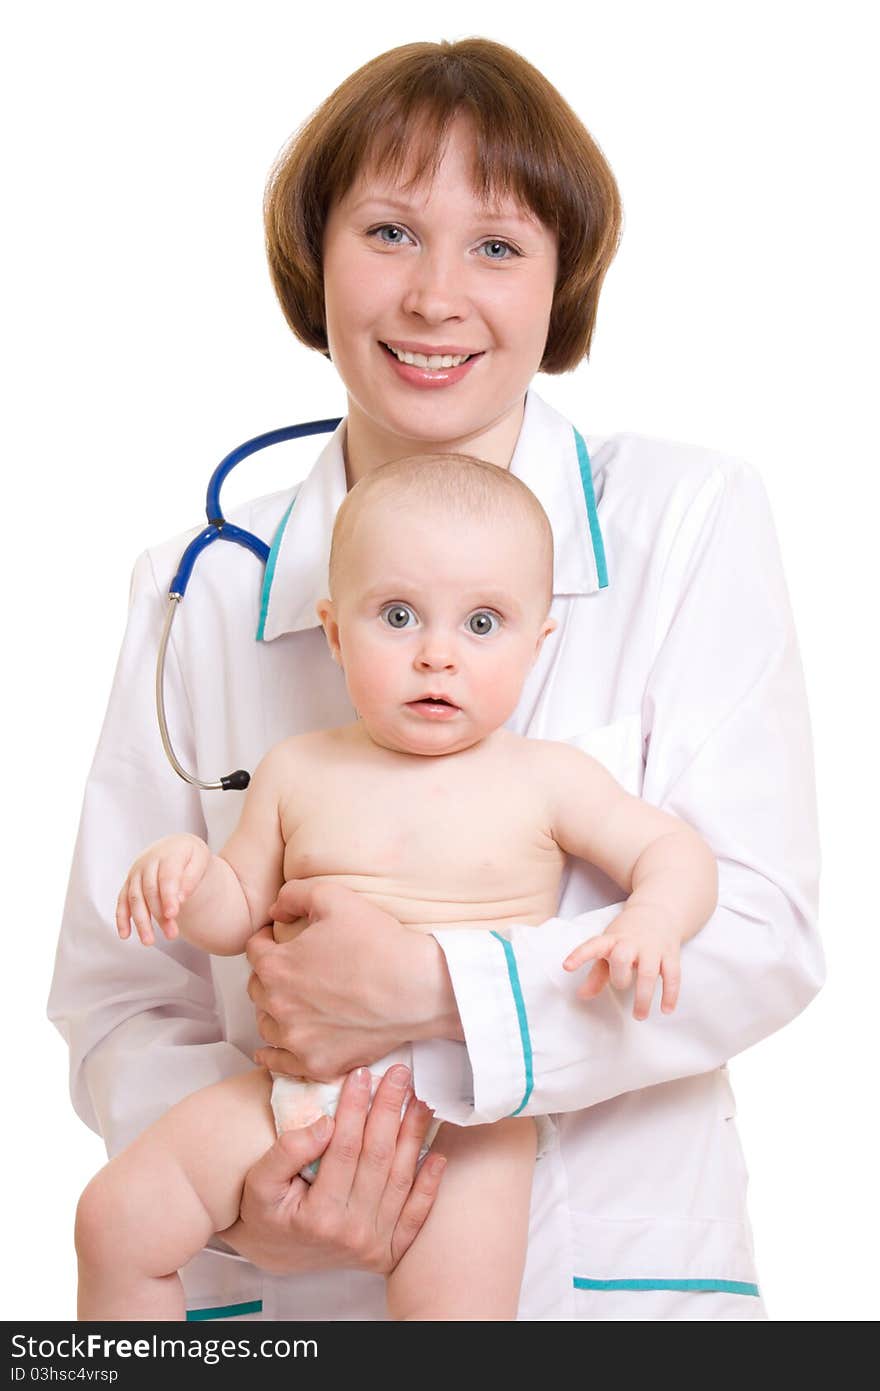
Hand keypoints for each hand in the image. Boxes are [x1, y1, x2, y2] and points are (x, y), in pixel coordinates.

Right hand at [115, 834, 211, 944]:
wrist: (174, 847)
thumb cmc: (189, 856)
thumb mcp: (200, 860)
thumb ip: (192, 878)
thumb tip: (180, 898)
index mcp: (168, 853)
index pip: (167, 876)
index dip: (168, 896)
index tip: (172, 914)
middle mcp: (148, 862)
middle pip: (151, 891)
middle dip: (159, 915)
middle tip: (172, 935)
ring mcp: (136, 873)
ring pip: (135, 898)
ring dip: (140, 921)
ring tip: (149, 941)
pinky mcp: (129, 883)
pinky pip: (122, 901)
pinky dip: (121, 918)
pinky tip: (125, 934)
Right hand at [220, 1065, 445, 1274]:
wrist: (275, 1256)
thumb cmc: (266, 1213)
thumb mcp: (258, 1183)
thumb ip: (287, 1152)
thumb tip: (326, 1123)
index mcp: (319, 1216)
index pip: (344, 1148)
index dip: (354, 1108)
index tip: (361, 1074)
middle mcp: (352, 1233)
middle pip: (378, 1158)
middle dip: (389, 1110)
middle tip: (399, 1074)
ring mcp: (374, 1244)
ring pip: (400, 1179)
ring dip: (414, 1136)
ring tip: (420, 1099)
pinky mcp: (389, 1251)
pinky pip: (416, 1215)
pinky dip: (430, 1186)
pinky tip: (438, 1155)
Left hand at [248, 880, 460, 1078]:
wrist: (417, 988)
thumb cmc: (378, 942)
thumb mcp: (333, 896)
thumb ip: (293, 894)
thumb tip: (274, 911)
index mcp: (276, 967)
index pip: (254, 950)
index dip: (266, 939)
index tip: (279, 938)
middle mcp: (279, 1006)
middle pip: (257, 988)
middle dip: (269, 974)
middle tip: (292, 968)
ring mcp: (297, 1040)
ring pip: (266, 1025)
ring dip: (272, 1011)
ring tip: (291, 1002)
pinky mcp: (318, 1063)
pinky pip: (280, 1064)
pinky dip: (272, 1056)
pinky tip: (270, 1050)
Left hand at [562, 906, 681, 1019]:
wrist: (658, 910)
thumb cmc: (627, 935)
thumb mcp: (609, 947)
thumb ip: (596, 974)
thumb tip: (581, 995)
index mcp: (612, 939)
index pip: (593, 946)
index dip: (580, 955)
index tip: (567, 966)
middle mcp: (632, 942)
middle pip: (622, 958)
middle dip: (619, 977)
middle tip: (621, 986)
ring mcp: (653, 948)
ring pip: (649, 971)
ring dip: (644, 996)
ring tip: (640, 1015)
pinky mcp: (671, 954)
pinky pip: (673, 975)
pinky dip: (670, 994)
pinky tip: (666, 1010)